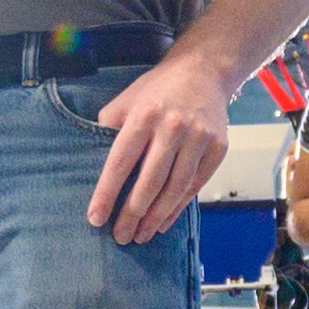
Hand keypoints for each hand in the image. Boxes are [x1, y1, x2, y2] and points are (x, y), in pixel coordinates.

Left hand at [83, 47, 241, 241]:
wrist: (204, 72)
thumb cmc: (158, 89)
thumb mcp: (126, 100)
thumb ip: (108, 128)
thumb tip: (90, 163)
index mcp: (144, 115)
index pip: (120, 163)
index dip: (107, 194)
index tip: (95, 218)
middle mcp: (172, 127)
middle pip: (149, 182)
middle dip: (132, 214)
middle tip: (119, 236)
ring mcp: (199, 138)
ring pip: (174, 189)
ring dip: (155, 217)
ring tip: (141, 235)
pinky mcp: (217, 148)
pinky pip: (195, 186)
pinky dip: (177, 207)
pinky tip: (163, 221)